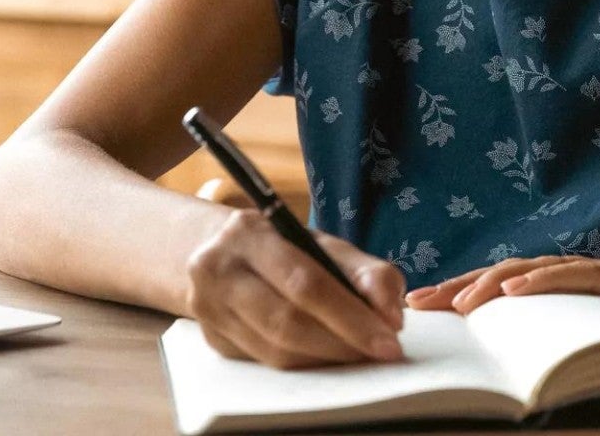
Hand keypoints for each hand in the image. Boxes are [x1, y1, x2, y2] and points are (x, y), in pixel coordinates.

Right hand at [181, 208, 407, 368]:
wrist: (221, 253)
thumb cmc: (283, 248)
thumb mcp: (322, 245)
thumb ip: (366, 272)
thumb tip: (391, 317)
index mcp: (249, 234)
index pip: (305, 283)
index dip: (351, 316)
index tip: (389, 339)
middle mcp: (219, 270)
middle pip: (287, 322)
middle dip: (342, 343)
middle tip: (379, 353)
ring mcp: (208, 309)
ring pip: (275, 351)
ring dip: (325, 358)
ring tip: (358, 354)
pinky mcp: (213, 340)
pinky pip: (266, 363)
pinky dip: (304, 365)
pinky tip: (327, 356)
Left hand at [403, 251, 599, 333]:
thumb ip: (585, 342)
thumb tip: (540, 378)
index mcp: (578, 292)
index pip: (508, 291)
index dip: (463, 297)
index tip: (422, 312)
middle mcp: (585, 277)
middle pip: (507, 278)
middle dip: (458, 291)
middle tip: (414, 308)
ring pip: (536, 272)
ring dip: (490, 285)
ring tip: (455, 303)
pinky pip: (583, 276)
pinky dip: (545, 279)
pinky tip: (516, 289)